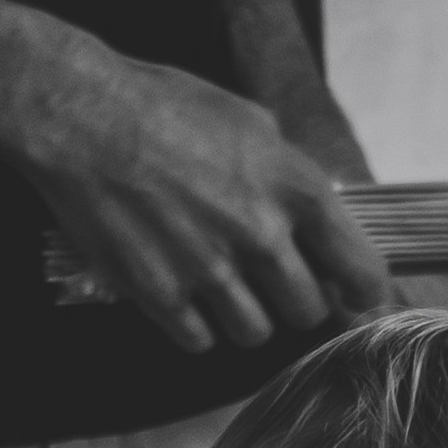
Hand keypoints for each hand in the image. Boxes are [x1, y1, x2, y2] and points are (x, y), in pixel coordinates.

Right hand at [17, 45, 388, 356]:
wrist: (82, 118)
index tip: (358, 299)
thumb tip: (308, 213)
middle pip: (308, 311)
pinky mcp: (161, 294)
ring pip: (255, 334)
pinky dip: (196, 326)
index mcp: (293, 187)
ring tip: (221, 285)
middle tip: (272, 284)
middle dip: (295, 301)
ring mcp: (210, 270)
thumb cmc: (163, 107)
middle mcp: (260, 235)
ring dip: (245, 317)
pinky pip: (199, 340)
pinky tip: (183, 295)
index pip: (361, 267)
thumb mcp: (248, 121)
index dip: (366, 293)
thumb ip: (287, 174)